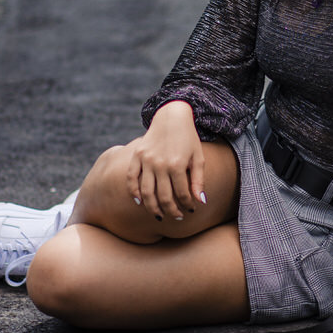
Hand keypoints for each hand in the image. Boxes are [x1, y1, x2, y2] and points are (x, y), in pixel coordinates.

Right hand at [125, 100, 206, 220]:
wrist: (171, 116)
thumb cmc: (188, 138)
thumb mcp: (198, 157)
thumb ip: (199, 180)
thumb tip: (200, 202)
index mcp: (178, 164)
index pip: (181, 194)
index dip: (187, 205)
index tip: (191, 210)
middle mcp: (160, 164)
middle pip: (163, 197)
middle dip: (171, 211)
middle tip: (177, 217)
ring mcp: (146, 160)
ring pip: (146, 192)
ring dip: (153, 208)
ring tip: (160, 216)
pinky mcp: (136, 156)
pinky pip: (132, 179)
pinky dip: (134, 193)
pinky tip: (140, 203)